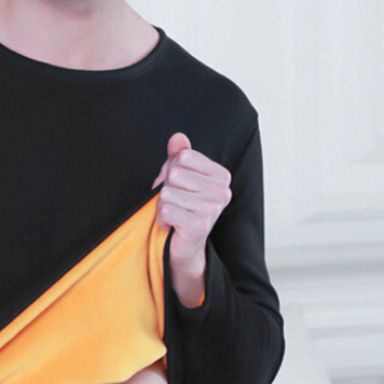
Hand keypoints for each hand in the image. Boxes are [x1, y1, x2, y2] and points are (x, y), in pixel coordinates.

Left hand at [152, 132, 231, 305]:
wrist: (183, 246)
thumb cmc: (180, 208)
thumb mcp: (177, 177)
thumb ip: (178, 155)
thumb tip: (178, 137)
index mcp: (221, 176)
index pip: (183, 157)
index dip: (172, 171)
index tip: (180, 188)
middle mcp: (222, 191)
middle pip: (174, 174)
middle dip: (166, 189)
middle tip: (176, 204)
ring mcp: (212, 209)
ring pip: (167, 193)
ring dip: (163, 206)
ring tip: (174, 215)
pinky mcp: (199, 225)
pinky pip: (165, 210)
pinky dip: (161, 219)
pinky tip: (172, 226)